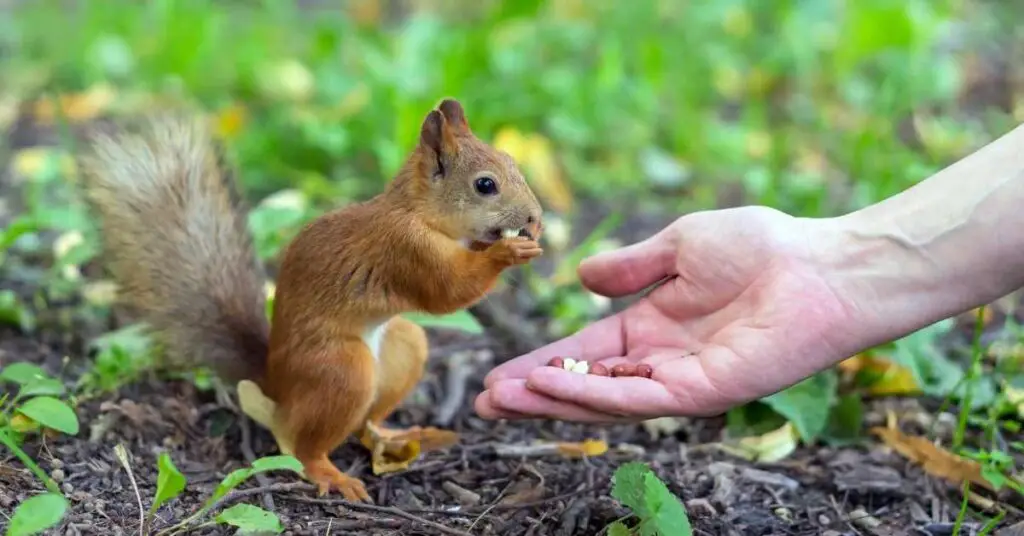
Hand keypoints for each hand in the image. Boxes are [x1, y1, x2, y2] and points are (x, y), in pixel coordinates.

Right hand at [474, 206, 857, 421]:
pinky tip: (552, 387)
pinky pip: (641, 398)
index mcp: (652, 327)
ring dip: (553, 400)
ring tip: (504, 399)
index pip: (583, 355)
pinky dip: (595, 395)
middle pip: (585, 385)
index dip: (541, 365)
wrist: (820, 265)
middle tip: (485, 402)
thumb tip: (581, 279)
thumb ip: (631, 268)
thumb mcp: (679, 246)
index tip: (497, 375)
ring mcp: (682, 381)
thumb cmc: (761, 248)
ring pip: (605, 400)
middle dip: (535, 394)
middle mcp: (661, 361)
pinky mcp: (706, 393)